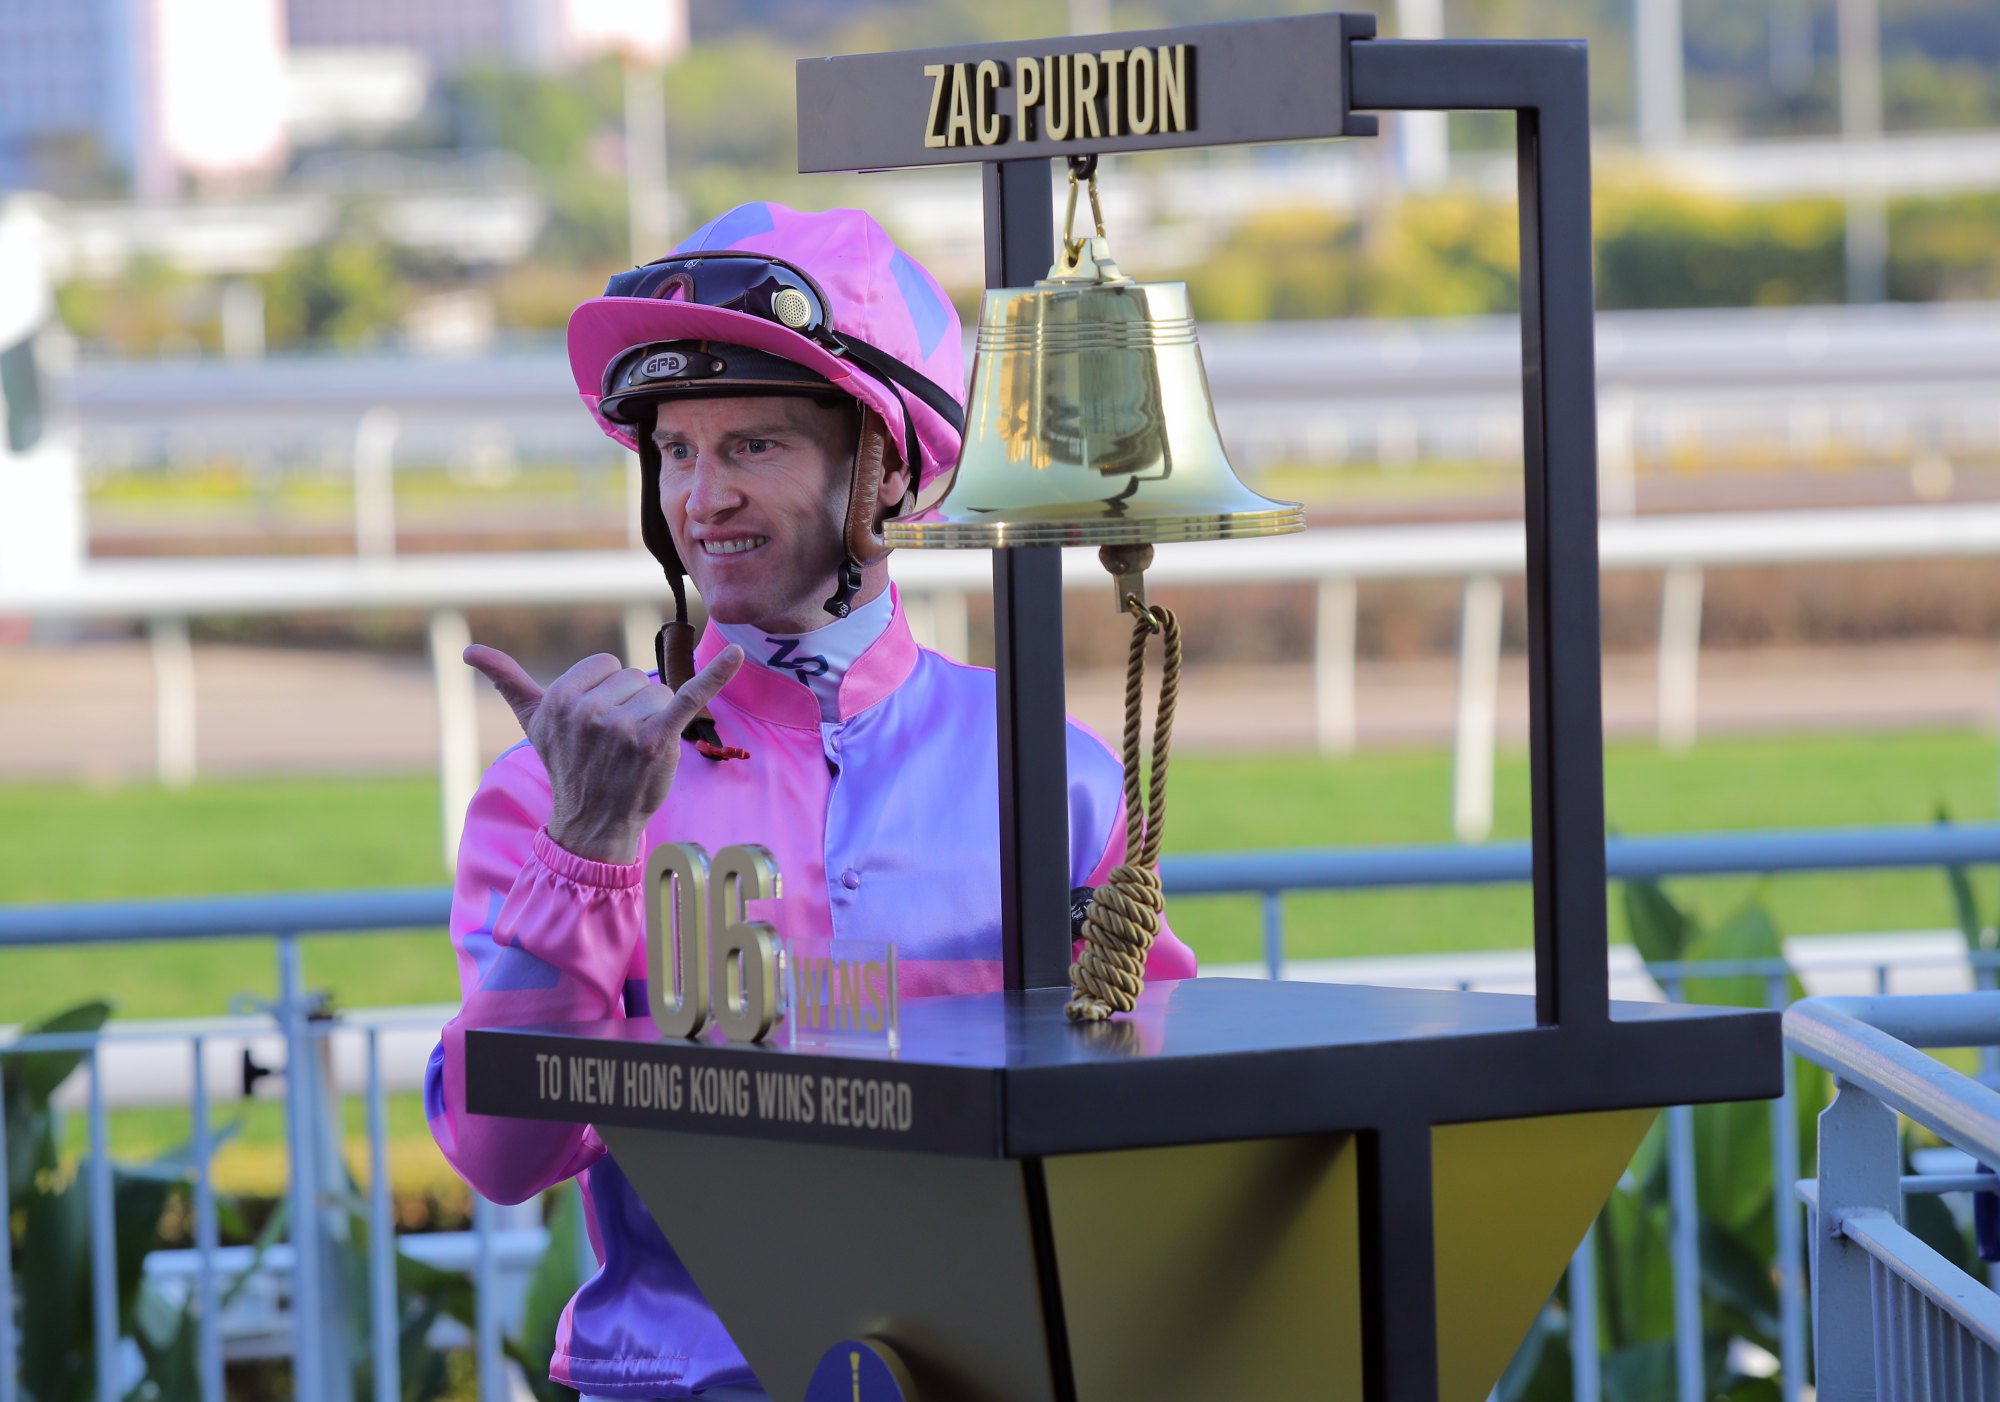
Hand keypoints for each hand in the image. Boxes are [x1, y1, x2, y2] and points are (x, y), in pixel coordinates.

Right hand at [465, 643, 743, 864]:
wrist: (594, 823)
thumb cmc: (568, 767)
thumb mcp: (533, 721)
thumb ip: (507, 681)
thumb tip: (468, 651)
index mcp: (560, 696)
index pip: (606, 665)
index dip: (607, 693)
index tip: (595, 727)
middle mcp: (588, 708)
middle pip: (633, 678)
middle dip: (631, 706)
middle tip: (615, 746)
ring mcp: (622, 724)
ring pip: (657, 691)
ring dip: (653, 719)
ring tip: (633, 752)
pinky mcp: (656, 737)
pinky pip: (689, 696)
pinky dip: (716, 676)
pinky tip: (738, 655)